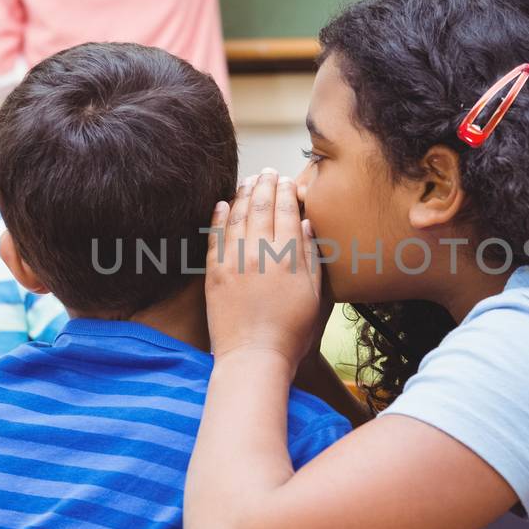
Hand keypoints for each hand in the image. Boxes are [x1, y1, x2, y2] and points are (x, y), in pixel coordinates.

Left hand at [206, 168, 320, 369]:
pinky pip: (215, 236)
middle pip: (261, 206)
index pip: (287, 211)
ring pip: (237, 215)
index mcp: (289, 256)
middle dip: (265, 185)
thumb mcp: (314, 295)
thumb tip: (306, 225)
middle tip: (267, 172)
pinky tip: (222, 204)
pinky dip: (219, 217)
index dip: (286, 191)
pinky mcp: (214, 272)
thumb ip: (311, 257)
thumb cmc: (291, 332)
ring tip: (248, 181)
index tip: (286, 180)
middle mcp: (260, 251)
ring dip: (243, 194)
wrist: (254, 356)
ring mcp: (234, 260)